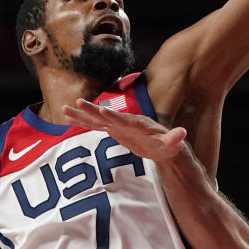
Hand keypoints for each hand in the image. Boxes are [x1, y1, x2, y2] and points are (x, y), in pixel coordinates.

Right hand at [62, 100, 187, 161]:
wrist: (163, 146)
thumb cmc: (168, 146)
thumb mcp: (172, 145)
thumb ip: (174, 139)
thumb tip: (182, 133)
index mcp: (139, 124)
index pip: (124, 120)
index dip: (113, 116)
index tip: (101, 109)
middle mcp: (126, 121)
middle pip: (107, 115)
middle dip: (92, 110)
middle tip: (78, 102)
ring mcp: (119, 125)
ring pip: (97, 119)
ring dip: (82, 114)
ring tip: (65, 109)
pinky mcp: (114, 130)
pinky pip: (96, 126)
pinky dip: (83, 122)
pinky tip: (70, 118)